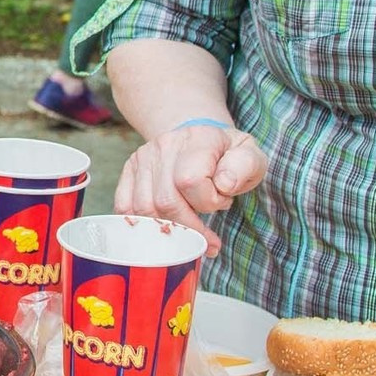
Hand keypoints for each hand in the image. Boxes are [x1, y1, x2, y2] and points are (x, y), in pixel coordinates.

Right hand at [112, 119, 266, 253]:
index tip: (223, 202)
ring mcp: (143, 157)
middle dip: (189, 226)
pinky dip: (142, 226)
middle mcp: (165, 145)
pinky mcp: (129, 170)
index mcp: (197, 139)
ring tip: (188, 231)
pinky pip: (124, 206)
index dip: (209, 202)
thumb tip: (223, 185)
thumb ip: (245, 167)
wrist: (199, 138)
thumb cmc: (227, 155)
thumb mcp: (250, 156)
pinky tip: (164, 230)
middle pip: (165, 200)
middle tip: (207, 236)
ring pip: (144, 208)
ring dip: (169, 228)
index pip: (190, 180)